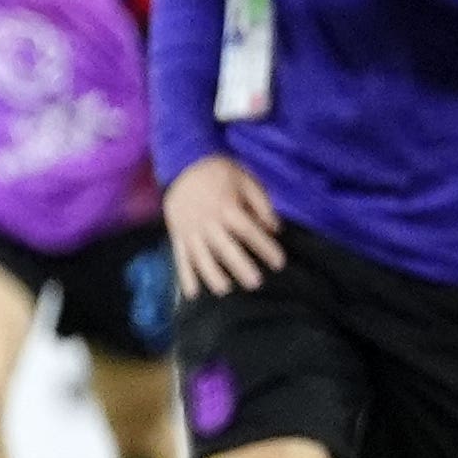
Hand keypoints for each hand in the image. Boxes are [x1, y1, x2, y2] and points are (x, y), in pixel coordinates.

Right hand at [165, 154, 281, 299]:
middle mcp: (208, 221)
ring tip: (224, 290)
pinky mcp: (178, 235)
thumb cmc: (220, 172)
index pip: (249, 230)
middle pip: (224, 247)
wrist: (183, 163)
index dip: (265, 247)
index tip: (280, 263)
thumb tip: (274, 229)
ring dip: (211, 274)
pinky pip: (180, 258)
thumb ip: (262, 204)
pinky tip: (193, 294)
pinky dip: (184, 276)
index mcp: (227, 207)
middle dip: (240, 266)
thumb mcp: (247, 180)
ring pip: (200, 256)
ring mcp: (190, 230)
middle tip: (255, 284)